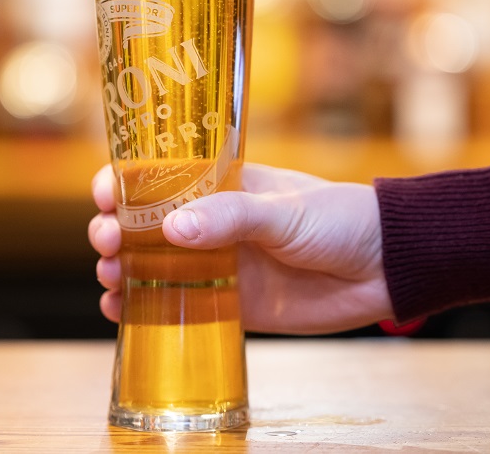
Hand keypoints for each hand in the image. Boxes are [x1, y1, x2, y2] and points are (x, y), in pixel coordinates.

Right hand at [88, 163, 393, 334]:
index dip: (124, 183)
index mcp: (222, 185)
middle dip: (114, 230)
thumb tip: (173, 229)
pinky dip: (142, 309)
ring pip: (151, 265)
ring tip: (111, 277)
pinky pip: (176, 305)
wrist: (384, 268)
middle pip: (145, 224)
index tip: (105, 195)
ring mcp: (217, 264)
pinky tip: (119, 311)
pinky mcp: (229, 305)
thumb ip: (234, 217)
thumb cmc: (341, 219)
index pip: (160, 176)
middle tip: (107, 242)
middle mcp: (212, 223)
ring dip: (121, 269)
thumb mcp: (287, 210)